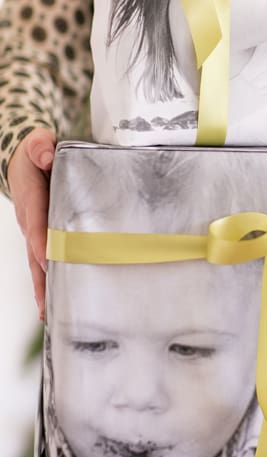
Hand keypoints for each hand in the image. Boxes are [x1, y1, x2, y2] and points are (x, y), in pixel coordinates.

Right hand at [7, 128, 55, 320]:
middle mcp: (30, 221)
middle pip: (35, 253)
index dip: (42, 241)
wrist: (22, 161)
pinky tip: (53, 304)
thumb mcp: (37, 142)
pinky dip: (47, 283)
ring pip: (37, 264)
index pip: (37, 223)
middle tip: (49, 304)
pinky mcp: (41, 239)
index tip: (49, 258)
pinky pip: (42, 263)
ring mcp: (33, 233)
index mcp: (32, 199)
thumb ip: (40, 146)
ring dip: (43, 288)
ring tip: (50, 314)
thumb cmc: (35, 153)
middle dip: (42, 278)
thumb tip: (45, 155)